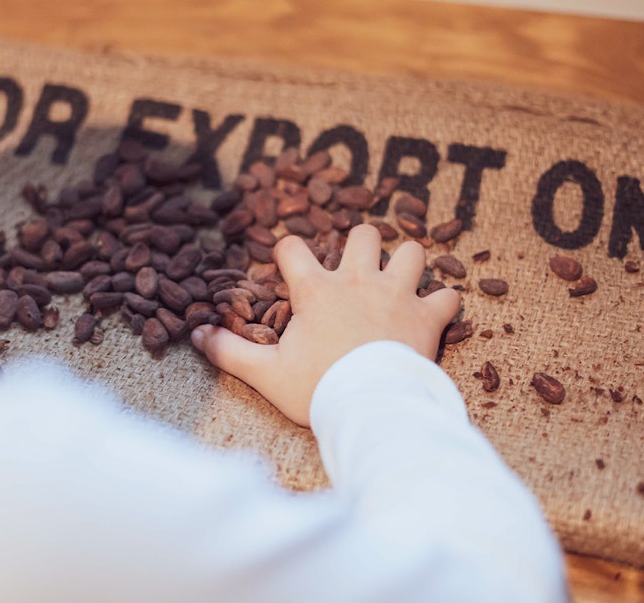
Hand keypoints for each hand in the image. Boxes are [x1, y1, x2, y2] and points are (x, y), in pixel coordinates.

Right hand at [191, 224, 460, 426]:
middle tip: (355, 273)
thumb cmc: (316, 388)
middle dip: (361, 247)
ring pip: (412, 252)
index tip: (287, 270)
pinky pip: (448, 295)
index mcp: (316, 290)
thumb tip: (196, 335)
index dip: (287, 253)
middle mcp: (358, 281)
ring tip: (397, 283)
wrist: (369, 408)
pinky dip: (442, 303)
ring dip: (407, 264)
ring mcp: (397, 294)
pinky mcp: (428, 316)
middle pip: (364, 234)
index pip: (293, 248)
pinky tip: (433, 314)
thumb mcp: (265, 372)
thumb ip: (229, 351)